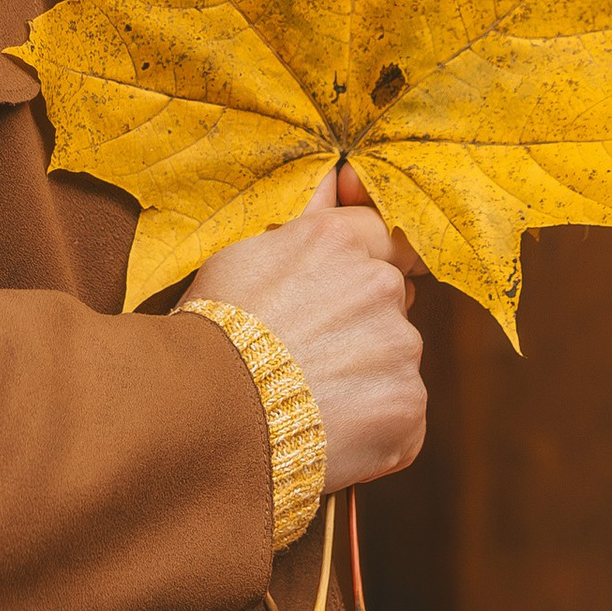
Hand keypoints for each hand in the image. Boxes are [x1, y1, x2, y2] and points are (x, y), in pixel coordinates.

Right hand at [186, 166, 425, 492]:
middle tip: (307, 356)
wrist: (205, 415)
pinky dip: (375, 427)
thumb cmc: (212, 332)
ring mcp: (400, 348)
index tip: (338, 297)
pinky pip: (400, 414)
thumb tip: (334, 177)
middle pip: (390, 302)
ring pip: (395, 359)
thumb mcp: (244, 258)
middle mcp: (380, 285)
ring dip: (367, 377)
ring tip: (309, 401)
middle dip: (360, 325)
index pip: (384, 236)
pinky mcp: (407, 406)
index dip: (362, 268)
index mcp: (341, 240)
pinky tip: (329, 433)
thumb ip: (305, 221)